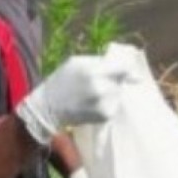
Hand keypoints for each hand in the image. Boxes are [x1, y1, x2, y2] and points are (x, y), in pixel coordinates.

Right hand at [16, 54, 133, 144]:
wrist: (49, 107)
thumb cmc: (63, 80)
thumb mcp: (78, 62)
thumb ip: (101, 61)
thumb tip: (124, 64)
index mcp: (94, 71)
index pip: (124, 67)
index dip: (128, 68)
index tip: (129, 70)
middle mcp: (101, 88)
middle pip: (121, 80)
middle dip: (115, 79)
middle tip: (101, 81)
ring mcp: (104, 103)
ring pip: (118, 92)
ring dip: (112, 91)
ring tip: (94, 92)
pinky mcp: (105, 115)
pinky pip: (114, 104)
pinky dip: (108, 102)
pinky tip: (93, 102)